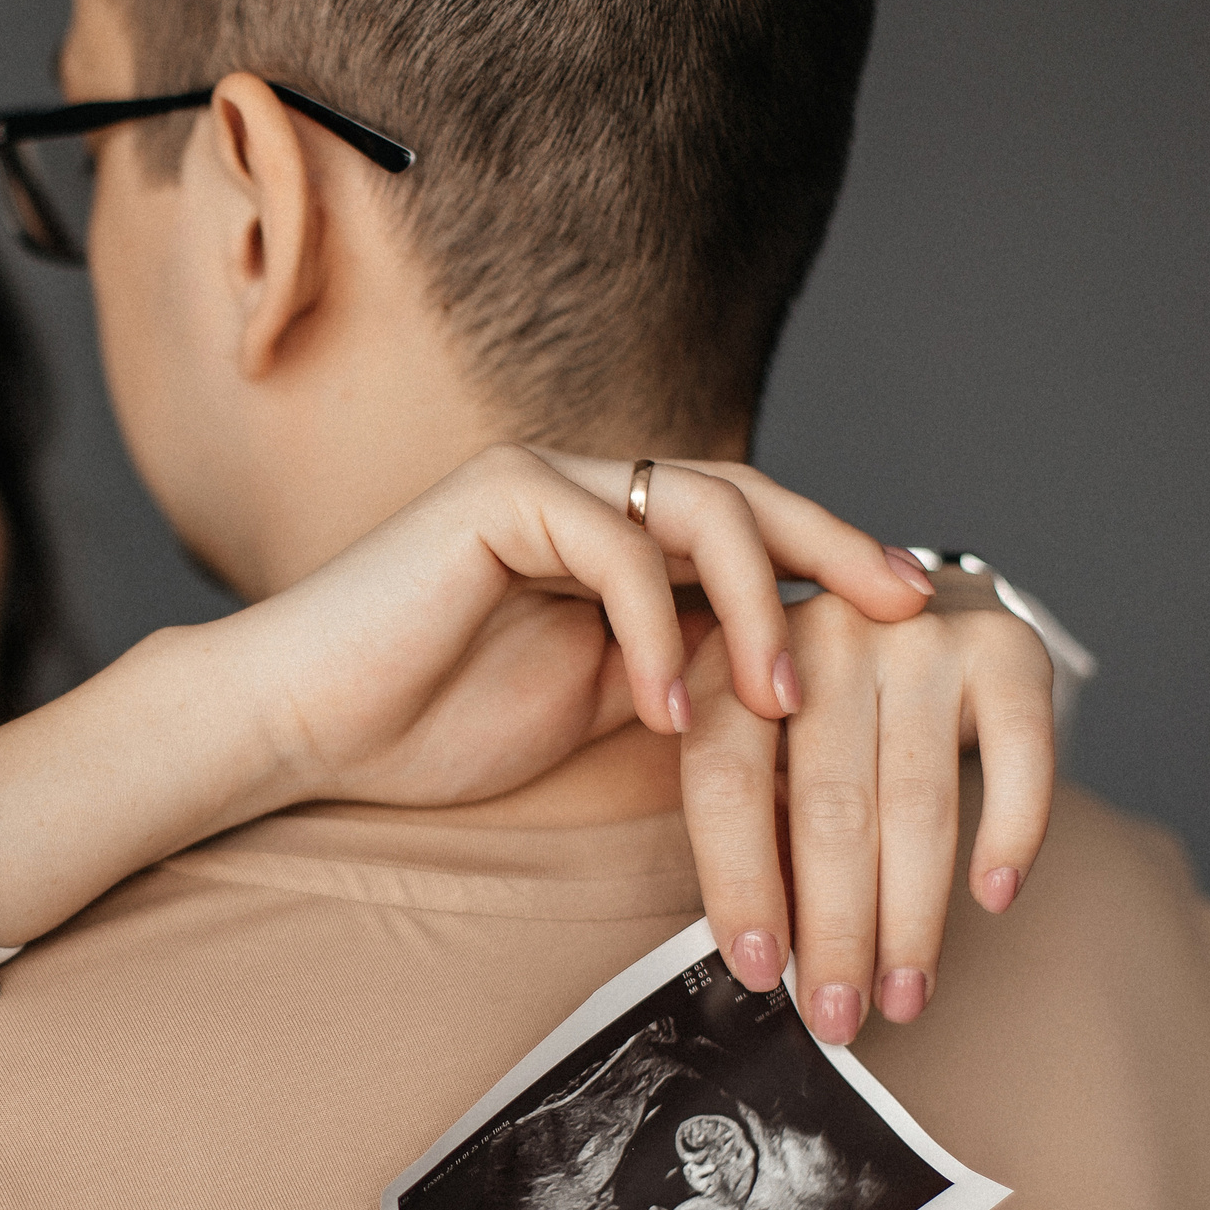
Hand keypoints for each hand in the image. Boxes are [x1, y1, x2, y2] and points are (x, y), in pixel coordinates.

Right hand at [0, 446, 948, 950]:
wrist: (300, 725)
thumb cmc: (423, 727)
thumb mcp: (592, 710)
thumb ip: (682, 678)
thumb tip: (797, 699)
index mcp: (609, 535)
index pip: (747, 529)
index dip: (832, 566)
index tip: (910, 619)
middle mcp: (584, 489)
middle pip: (746, 494)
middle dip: (835, 550)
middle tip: (906, 608)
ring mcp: (543, 483)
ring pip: (699, 505)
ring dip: (755, 603)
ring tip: (782, 696)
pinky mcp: (500, 498)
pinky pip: (614, 547)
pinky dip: (656, 630)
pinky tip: (665, 709)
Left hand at [679, 586, 1057, 1043]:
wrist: (915, 612)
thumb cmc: (819, 717)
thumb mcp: (758, 752)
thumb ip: (749, 832)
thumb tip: (760, 966)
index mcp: (734, 663)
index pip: (725, 782)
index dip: (739, 882)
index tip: (759, 970)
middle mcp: (826, 636)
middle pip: (828, 806)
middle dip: (836, 929)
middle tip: (839, 1016)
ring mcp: (917, 636)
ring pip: (917, 799)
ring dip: (913, 916)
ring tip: (906, 996)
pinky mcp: (1006, 648)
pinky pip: (1019, 755)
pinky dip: (1009, 832)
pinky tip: (994, 898)